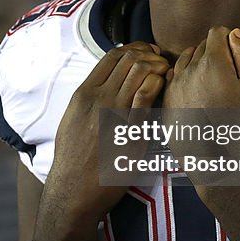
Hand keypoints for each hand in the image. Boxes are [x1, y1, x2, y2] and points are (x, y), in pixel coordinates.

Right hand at [43, 42, 169, 227]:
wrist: (74, 191)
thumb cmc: (73, 160)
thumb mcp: (72, 121)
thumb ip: (89, 100)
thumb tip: (105, 86)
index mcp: (84, 94)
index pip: (111, 56)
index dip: (134, 49)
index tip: (146, 54)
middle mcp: (98, 99)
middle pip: (129, 59)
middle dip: (150, 55)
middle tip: (162, 62)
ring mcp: (114, 113)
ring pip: (140, 71)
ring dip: (158, 67)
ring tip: (166, 74)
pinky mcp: (131, 131)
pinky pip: (148, 95)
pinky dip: (159, 84)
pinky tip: (164, 89)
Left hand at [163, 27, 239, 180]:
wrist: (211, 158)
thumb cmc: (235, 125)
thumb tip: (235, 34)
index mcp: (212, 63)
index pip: (217, 33)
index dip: (229, 39)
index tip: (234, 53)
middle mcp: (188, 69)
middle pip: (201, 45)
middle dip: (215, 52)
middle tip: (227, 73)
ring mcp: (174, 83)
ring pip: (185, 59)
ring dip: (198, 64)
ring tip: (211, 83)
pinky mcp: (166, 98)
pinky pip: (173, 76)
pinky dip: (184, 77)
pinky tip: (194, 91)